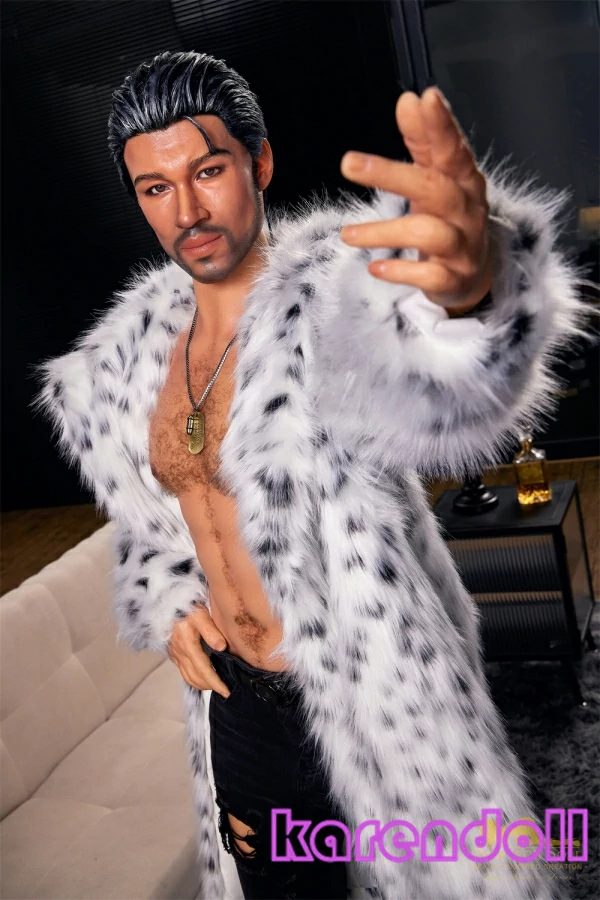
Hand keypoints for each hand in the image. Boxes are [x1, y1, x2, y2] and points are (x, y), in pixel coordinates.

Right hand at [167, 605, 230, 698]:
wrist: (167, 601)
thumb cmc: (185, 605)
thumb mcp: (200, 614)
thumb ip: (210, 631)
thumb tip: (221, 647)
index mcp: (188, 645)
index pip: (204, 670)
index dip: (216, 683)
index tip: (227, 692)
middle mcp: (180, 652)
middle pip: (196, 677)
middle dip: (211, 687)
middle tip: (226, 691)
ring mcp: (175, 653)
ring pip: (188, 677)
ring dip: (202, 685)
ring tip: (216, 686)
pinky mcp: (173, 652)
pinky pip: (183, 671)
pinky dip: (194, 678)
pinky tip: (202, 676)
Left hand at [339, 86, 492, 314]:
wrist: (474, 277)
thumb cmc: (449, 219)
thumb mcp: (437, 179)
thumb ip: (423, 143)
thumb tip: (409, 100)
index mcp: (464, 181)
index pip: (453, 149)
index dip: (442, 126)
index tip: (424, 98)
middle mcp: (467, 211)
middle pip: (435, 188)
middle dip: (391, 174)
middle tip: (348, 163)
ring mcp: (463, 246)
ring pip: (428, 233)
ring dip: (383, 231)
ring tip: (347, 235)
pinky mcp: (453, 279)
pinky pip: (429, 275)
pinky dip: (400, 271)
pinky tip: (375, 267)